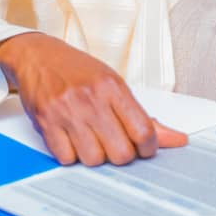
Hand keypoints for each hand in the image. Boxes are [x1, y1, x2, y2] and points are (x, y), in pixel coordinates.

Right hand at [0, 33, 187, 165]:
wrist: (38, 56)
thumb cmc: (78, 70)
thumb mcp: (114, 84)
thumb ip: (142, 115)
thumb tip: (176, 139)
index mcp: (113, 87)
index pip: (144, 131)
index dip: (148, 148)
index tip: (143, 147)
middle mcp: (91, 99)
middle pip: (121, 153)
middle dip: (121, 154)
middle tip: (115, 143)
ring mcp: (67, 112)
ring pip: (94, 159)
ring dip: (95, 156)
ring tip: (91, 139)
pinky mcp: (46, 123)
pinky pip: (66, 159)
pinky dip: (71, 155)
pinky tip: (71, 139)